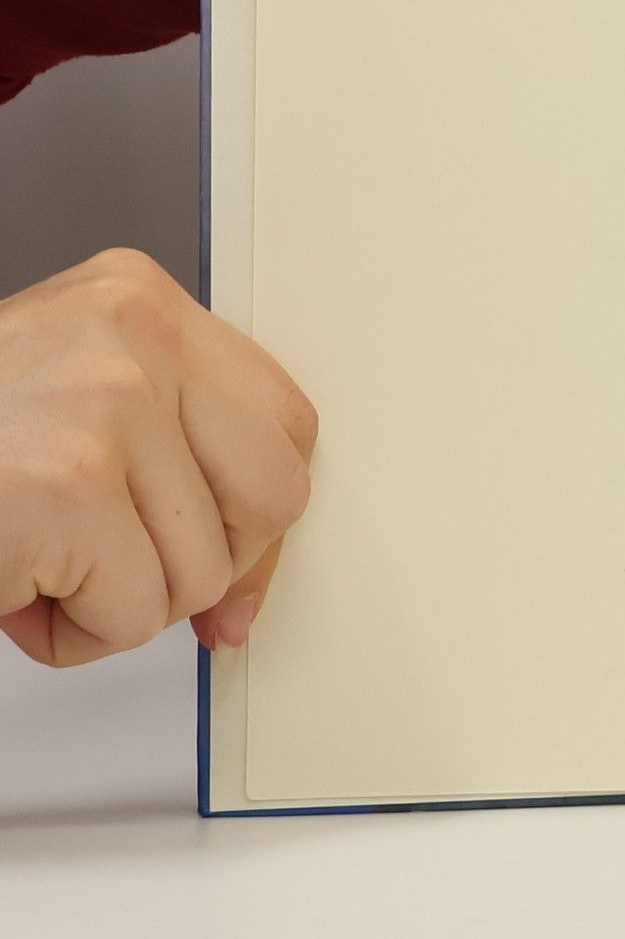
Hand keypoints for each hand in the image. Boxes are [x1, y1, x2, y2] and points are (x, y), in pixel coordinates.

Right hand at [0, 250, 316, 665]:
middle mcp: (133, 335)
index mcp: (138, 301)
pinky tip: (13, 588)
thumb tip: (242, 597)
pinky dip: (72, 636)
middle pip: (274, 497)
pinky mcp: (69, 487)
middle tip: (117, 565)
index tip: (224, 555)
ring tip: (35, 562)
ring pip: (199, 571)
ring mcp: (105, 404)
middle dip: (203, 563)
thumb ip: (173, 465)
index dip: (259, 514)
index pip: (284, 423)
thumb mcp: (73, 415)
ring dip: (117, 605)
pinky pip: (135, 613)